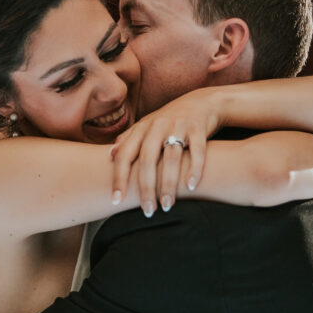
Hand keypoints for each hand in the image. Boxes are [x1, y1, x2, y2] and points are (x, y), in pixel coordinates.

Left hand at [109, 89, 217, 215]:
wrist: (202, 102)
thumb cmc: (170, 119)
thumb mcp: (148, 125)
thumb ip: (129, 138)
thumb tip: (110, 155)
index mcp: (142, 128)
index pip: (124, 155)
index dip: (118, 178)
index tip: (116, 201)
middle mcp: (157, 126)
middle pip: (147, 160)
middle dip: (146, 188)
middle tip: (147, 211)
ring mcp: (178, 126)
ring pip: (171, 158)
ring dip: (169, 184)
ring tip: (167, 206)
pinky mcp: (198, 128)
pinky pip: (197, 151)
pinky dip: (195, 169)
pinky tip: (191, 187)